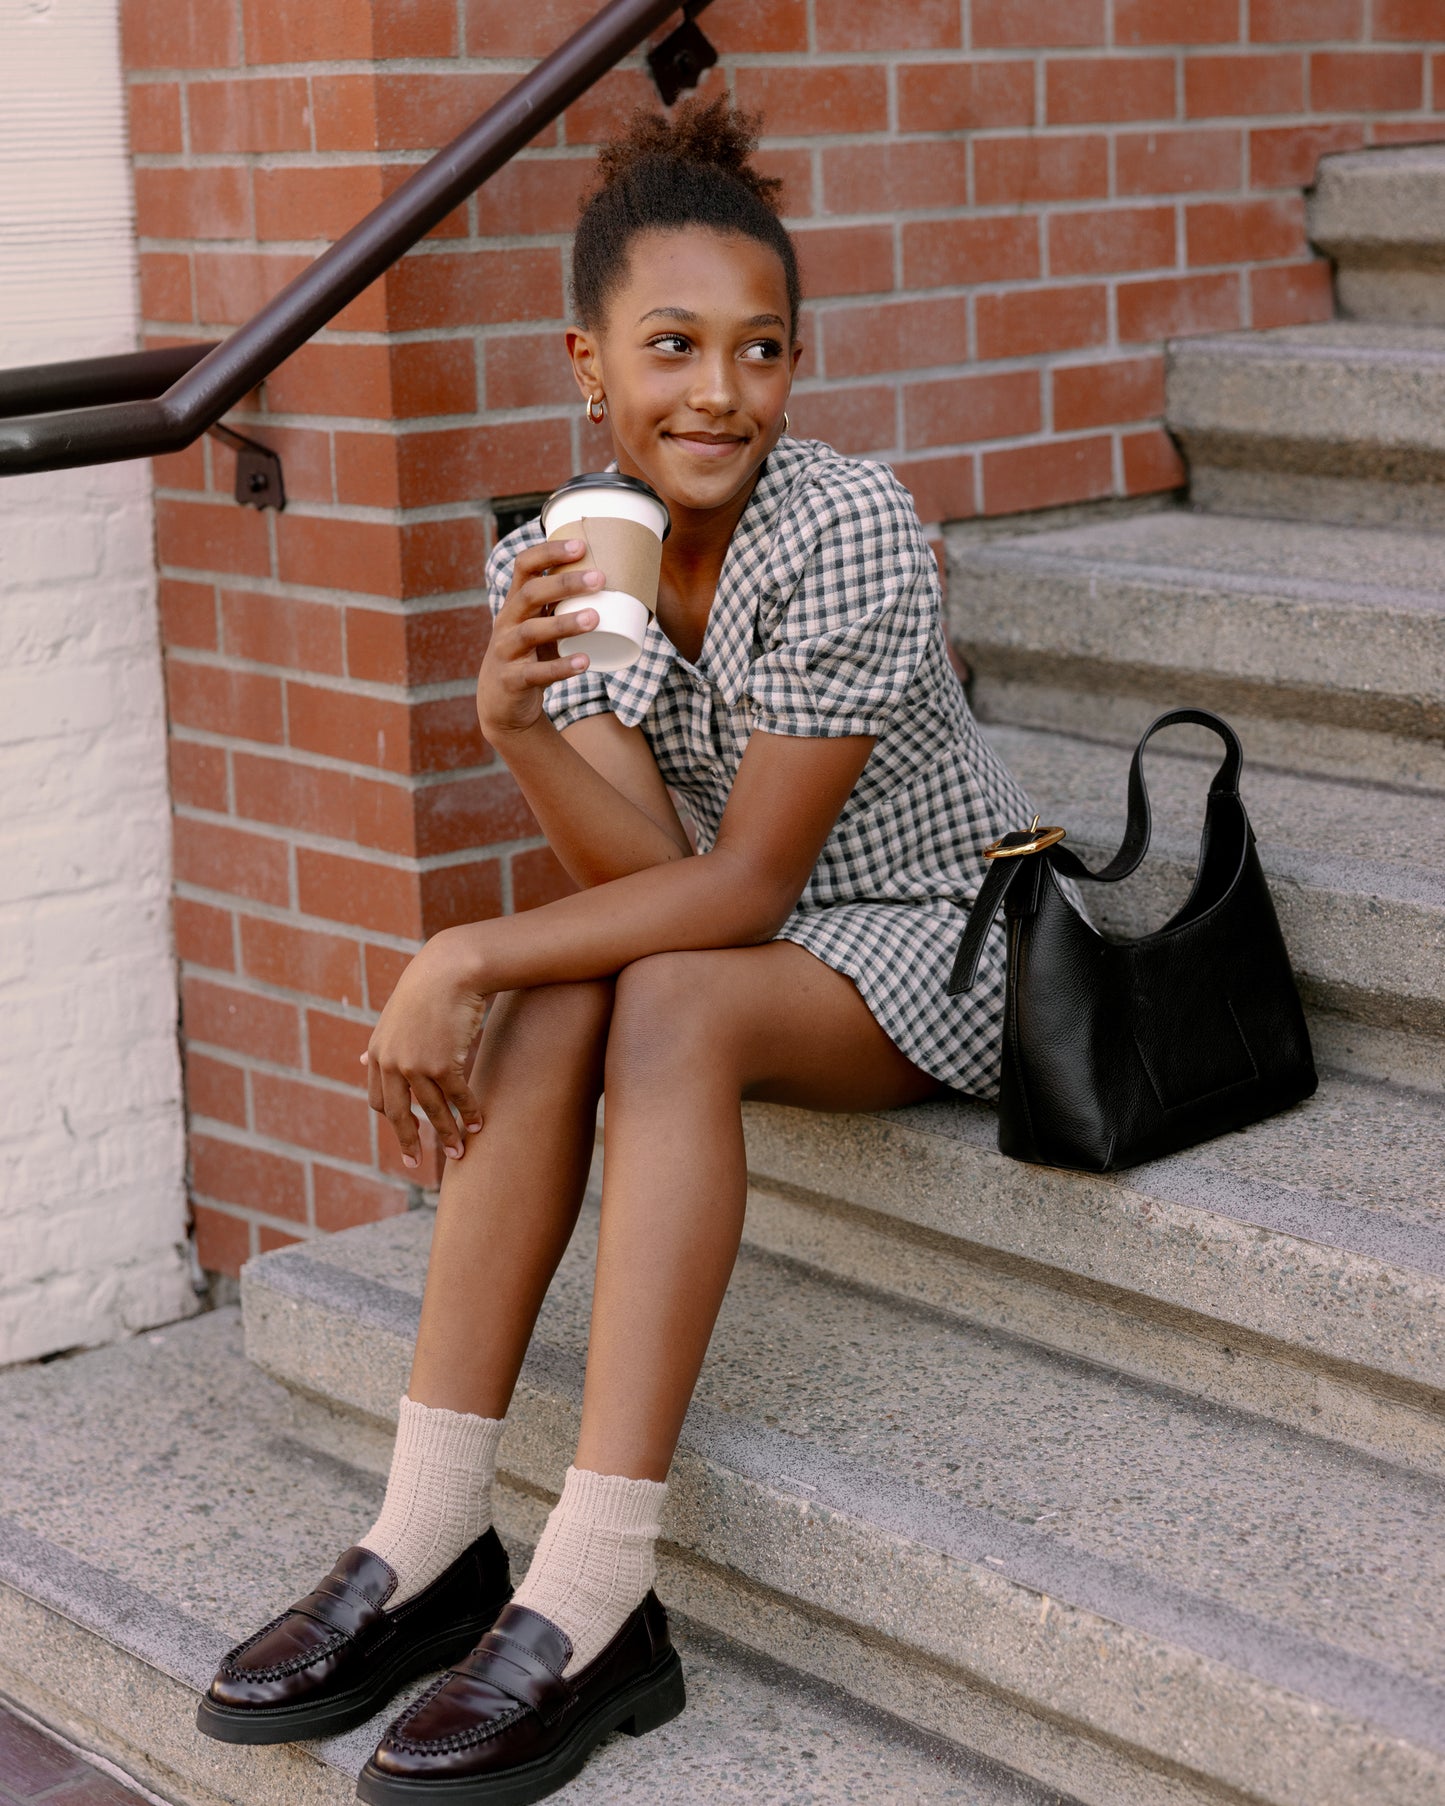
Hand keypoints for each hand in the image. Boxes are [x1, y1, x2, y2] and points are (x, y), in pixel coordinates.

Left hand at [361, 929, 491, 1167]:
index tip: (407, 1136)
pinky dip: (468, 1113)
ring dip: (447, 1132)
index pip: (379, 1099)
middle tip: (417, 1162)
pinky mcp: (441, 1064)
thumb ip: (382, 1044)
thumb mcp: (395, 1017)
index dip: (393, 1120)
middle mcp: (390, 1062)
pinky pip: (456, 1098)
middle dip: (409, 1140)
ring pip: (432, 1110)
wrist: (450, 969)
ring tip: (460, 1150)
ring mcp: (415, 1065)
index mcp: (377, 1052)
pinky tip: (478, 1123)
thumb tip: (362, 1060)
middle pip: (398, 1113)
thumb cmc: (427, 990)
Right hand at [477, 537, 604, 739]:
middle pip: (530, 594)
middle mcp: (507, 622)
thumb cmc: (532, 656)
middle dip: (564, 583)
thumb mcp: (543, 627)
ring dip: (564, 623)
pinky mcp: (512, 681)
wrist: (502, 705)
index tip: (581, 545)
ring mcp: (506, 652)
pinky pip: (536, 673)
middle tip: (600, 578)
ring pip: (532, 632)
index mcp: (515, 603)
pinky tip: (584, 661)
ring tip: (595, 618)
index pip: (524, 566)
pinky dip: (561, 667)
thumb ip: (566, 607)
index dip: (549, 552)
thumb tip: (620, 585)